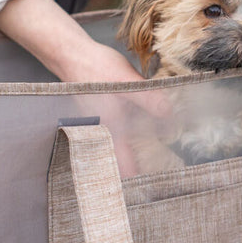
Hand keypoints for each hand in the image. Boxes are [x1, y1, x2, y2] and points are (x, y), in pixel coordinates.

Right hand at [0, 0, 170, 173]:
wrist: (72, 54)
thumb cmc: (95, 68)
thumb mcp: (126, 82)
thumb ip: (149, 99)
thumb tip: (169, 115)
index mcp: (111, 129)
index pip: (124, 165)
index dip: (137, 178)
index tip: (151, 188)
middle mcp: (104, 130)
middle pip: (120, 160)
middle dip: (137, 168)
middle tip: (160, 173)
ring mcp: (102, 123)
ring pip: (119, 146)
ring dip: (134, 151)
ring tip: (157, 151)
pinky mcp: (103, 113)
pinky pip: (118, 132)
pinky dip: (130, 135)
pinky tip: (144, 125)